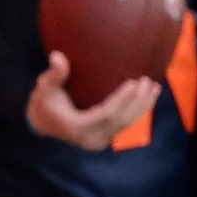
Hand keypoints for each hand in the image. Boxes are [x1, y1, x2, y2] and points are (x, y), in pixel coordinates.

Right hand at [25, 53, 156, 149]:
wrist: (42, 123)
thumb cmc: (44, 102)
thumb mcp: (44, 88)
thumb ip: (54, 74)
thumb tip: (57, 56)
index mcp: (77, 128)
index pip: (106, 115)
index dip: (122, 99)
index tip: (134, 82)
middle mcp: (92, 138)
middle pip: (121, 120)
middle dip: (138, 102)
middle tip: (148, 81)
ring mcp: (101, 140)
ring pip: (127, 123)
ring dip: (143, 106)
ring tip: (154, 86)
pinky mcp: (107, 137)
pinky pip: (126, 124)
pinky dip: (138, 110)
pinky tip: (149, 96)